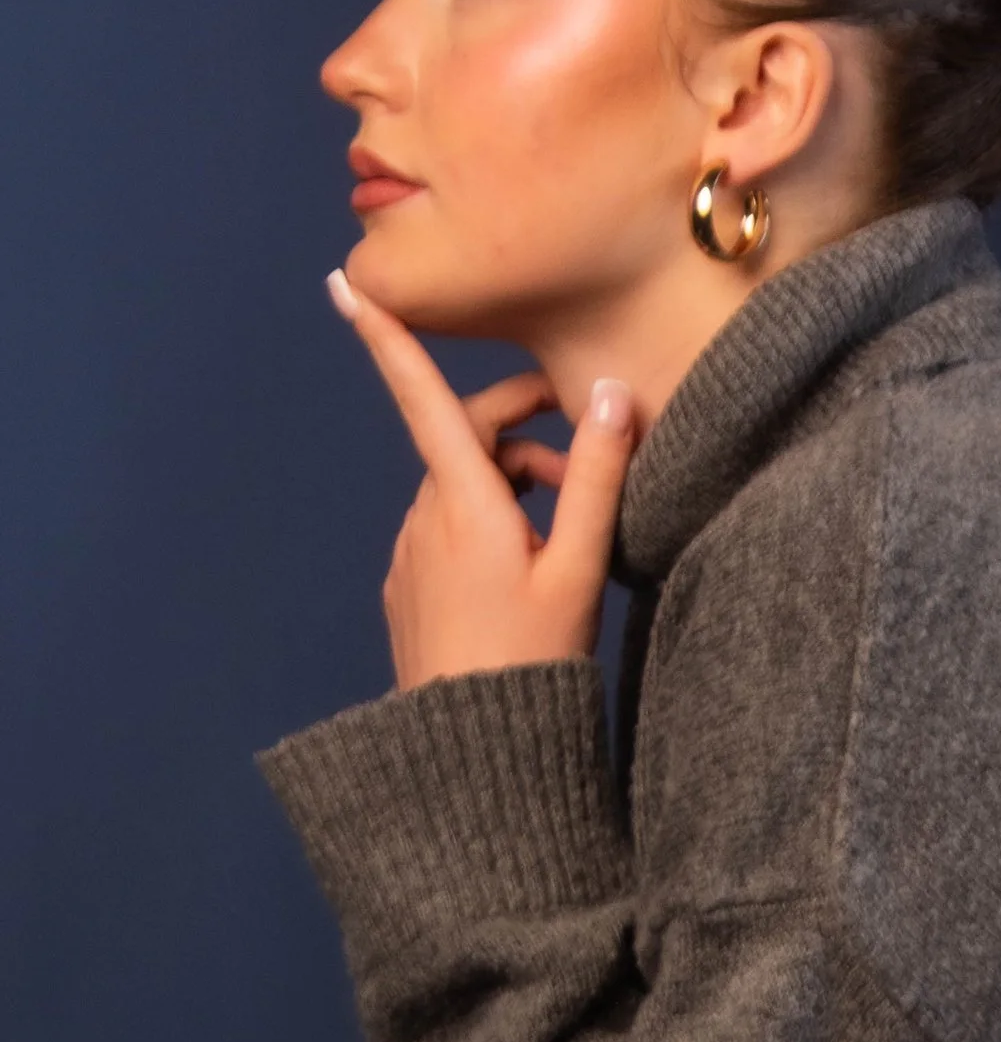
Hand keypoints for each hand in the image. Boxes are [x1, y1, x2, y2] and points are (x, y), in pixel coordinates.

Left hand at [327, 267, 639, 689]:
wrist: (470, 756)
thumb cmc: (532, 663)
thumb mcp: (582, 568)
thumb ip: (600, 476)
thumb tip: (611, 394)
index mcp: (465, 504)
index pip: (421, 398)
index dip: (387, 338)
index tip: (347, 285)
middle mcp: (426, 520)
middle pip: (464, 439)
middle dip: (522, 428)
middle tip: (588, 455)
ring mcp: (411, 558)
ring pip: (462, 489)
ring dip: (516, 485)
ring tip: (575, 534)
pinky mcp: (410, 592)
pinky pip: (449, 533)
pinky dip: (493, 524)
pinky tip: (535, 572)